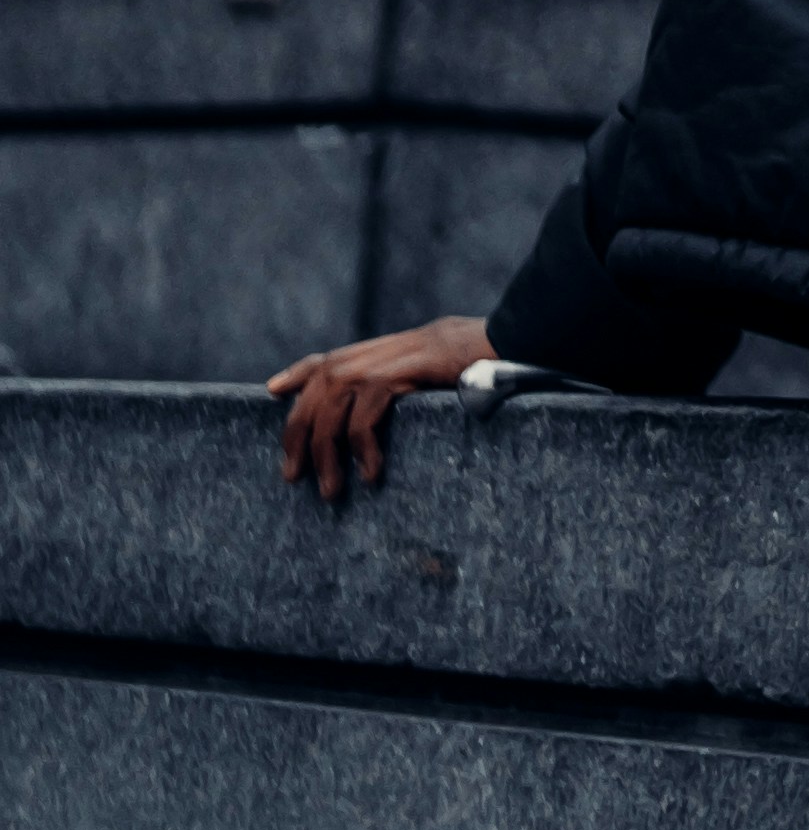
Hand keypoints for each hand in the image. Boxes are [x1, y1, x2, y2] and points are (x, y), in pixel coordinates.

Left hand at [269, 315, 490, 501]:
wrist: (514, 339)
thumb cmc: (484, 360)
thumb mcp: (435, 367)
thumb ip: (406, 378)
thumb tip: (384, 403)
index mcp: (385, 350)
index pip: (328, 357)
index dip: (298, 372)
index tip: (274, 390)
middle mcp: (381, 350)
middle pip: (320, 386)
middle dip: (298, 432)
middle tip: (294, 477)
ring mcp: (392, 356)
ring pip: (334, 401)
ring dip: (325, 450)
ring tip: (332, 490)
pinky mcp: (405, 370)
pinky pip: (367, 411)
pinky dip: (362, 444)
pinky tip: (372, 471)